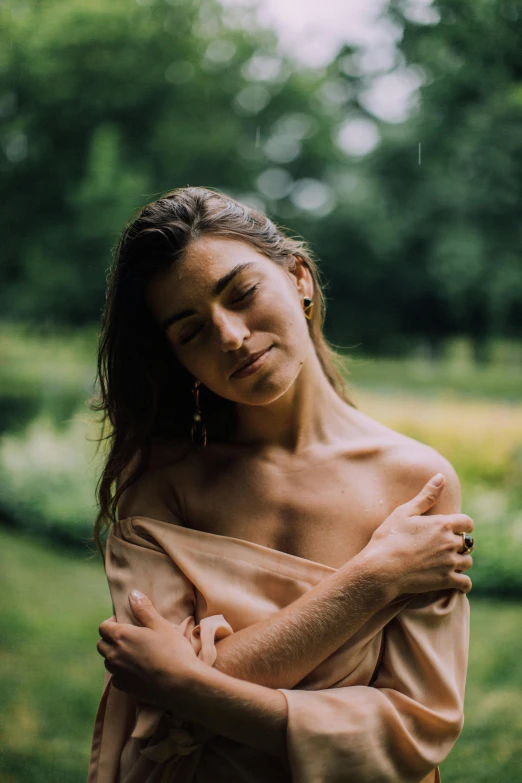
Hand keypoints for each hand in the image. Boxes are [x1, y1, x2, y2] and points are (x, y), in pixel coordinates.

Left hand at [97, 590, 202, 707]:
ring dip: (114, 656)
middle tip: (128, 637)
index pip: (103, 627)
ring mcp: (119, 674)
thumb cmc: (172, 650)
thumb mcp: (160, 625)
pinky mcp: (125, 688)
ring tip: (132, 653)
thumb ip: (143, 609)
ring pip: (107, 662)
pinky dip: (121, 672)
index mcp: (122, 637)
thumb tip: (132, 594)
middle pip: (101, 645)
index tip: (125, 622)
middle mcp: (115, 656)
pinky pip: (116, 678)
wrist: (181, 683)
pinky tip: (136, 670)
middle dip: (110, 639)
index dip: (112, 622)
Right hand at [361, 473, 473, 600]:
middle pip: (467, 543)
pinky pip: (465, 583)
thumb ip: (426, 495)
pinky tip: (456, 581)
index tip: (456, 529)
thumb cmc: (389, 538)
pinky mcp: (446, 580)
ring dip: (460, 562)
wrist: (381, 568)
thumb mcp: (405, 512)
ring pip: (467, 562)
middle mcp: (450, 542)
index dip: (463, 525)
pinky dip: (463, 583)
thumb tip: (441, 477)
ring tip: (447, 562)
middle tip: (444, 547)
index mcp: (443, 524)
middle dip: (458, 544)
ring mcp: (449, 562)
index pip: (467, 523)